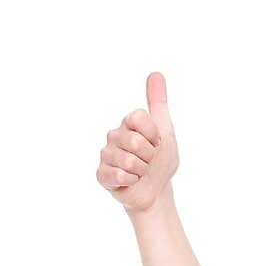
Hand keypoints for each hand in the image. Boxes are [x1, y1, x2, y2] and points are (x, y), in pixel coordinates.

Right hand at [96, 72, 178, 214]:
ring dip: (142, 171)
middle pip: (135, 141)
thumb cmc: (160, 162)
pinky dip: (131, 182)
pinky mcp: (102, 175)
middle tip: (149, 161)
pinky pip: (117, 175)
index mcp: (128, 123)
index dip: (154, 135)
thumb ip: (159, 103)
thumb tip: (156, 73)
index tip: (157, 143)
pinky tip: (130, 182)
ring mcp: (106, 155)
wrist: (157, 192)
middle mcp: (114, 136)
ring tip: (140, 172)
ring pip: (128, 160)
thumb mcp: (165, 130)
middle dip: (150, 156)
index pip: (139, 118)